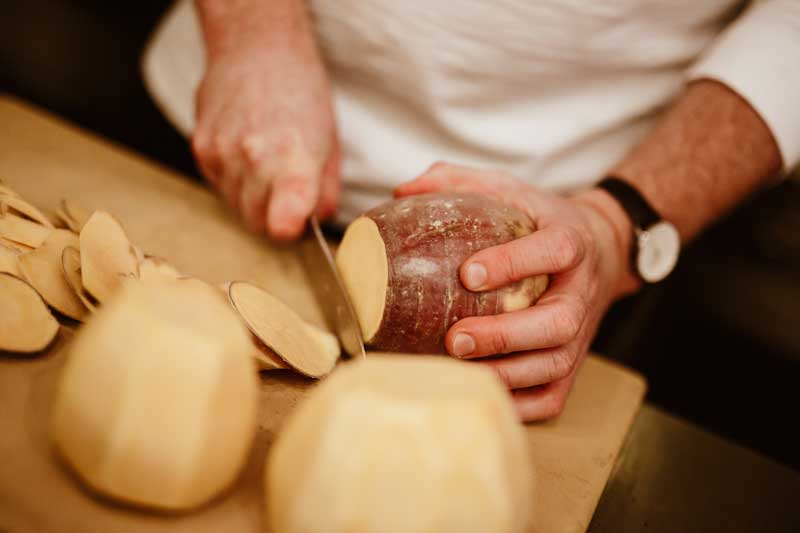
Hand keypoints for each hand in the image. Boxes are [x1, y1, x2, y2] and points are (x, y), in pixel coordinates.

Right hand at [192, 38, 338, 239]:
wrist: (257, 46)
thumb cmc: (301, 92)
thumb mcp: (330, 142)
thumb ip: (326, 191)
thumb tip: (317, 223)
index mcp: (293, 160)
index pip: (280, 224)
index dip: (289, 232)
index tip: (296, 224)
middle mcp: (253, 160)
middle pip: (258, 225)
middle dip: (274, 217)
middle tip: (288, 190)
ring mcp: (222, 155)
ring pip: (236, 208)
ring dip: (252, 198)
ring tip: (266, 163)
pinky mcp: (201, 149)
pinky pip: (219, 186)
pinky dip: (234, 180)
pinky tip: (246, 152)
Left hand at [395, 162, 638, 420]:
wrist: (602, 252)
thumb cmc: (543, 223)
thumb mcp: (511, 190)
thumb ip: (461, 182)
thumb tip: (403, 190)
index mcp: (571, 243)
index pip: (553, 251)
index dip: (513, 263)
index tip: (467, 273)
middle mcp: (582, 293)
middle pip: (557, 323)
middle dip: (505, 335)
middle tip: (455, 338)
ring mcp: (582, 334)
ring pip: (554, 364)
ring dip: (506, 373)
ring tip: (456, 369)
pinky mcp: (575, 366)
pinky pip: (552, 397)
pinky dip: (518, 405)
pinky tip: (477, 395)